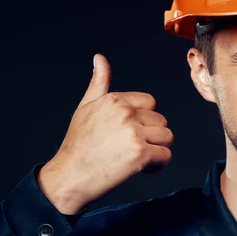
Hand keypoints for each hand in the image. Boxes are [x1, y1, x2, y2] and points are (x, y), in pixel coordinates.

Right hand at [37, 54, 173, 213]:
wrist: (69, 176)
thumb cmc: (78, 145)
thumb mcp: (85, 107)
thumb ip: (98, 83)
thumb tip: (100, 59)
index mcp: (115, 100)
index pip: (150, 103)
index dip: (143, 120)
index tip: (129, 132)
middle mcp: (126, 113)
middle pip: (160, 121)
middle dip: (151, 136)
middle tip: (130, 148)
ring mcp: (134, 134)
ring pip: (167, 137)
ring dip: (157, 149)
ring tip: (137, 157)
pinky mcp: (140, 154)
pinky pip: (166, 156)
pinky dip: (158, 164)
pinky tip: (142, 168)